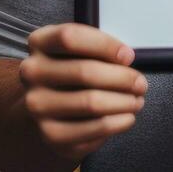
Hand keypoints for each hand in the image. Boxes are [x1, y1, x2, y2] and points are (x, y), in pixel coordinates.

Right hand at [19, 23, 148, 159]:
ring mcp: (38, 106)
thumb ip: (97, 48)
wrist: (47, 106)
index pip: (70, 38)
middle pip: (85, 72)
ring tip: (136, 100)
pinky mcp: (51, 134)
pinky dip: (118, 123)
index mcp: (39, 43)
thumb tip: (125, 58)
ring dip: (124, 102)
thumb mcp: (78, 50)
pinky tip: (127, 117)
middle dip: (122, 78)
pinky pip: (93, 129)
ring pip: (91, 103)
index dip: (105, 45)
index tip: (128, 56)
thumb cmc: (71, 72)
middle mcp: (31, 73)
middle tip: (140, 83)